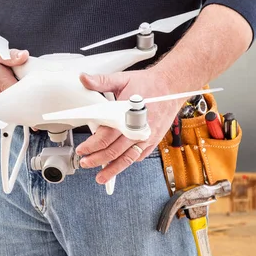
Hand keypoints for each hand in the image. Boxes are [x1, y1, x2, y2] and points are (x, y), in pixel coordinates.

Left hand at [75, 69, 185, 184]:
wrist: (173, 87)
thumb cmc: (149, 84)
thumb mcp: (122, 79)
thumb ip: (101, 82)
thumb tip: (84, 78)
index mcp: (126, 116)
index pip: (104, 137)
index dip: (91, 146)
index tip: (81, 150)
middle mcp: (137, 130)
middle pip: (113, 151)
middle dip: (97, 160)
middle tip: (85, 163)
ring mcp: (146, 137)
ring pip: (127, 158)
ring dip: (113, 169)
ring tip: (101, 177)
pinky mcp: (153, 140)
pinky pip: (139, 156)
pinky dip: (128, 162)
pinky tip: (119, 166)